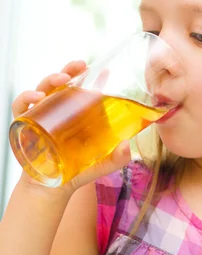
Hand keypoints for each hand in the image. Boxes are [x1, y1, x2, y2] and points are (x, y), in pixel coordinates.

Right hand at [12, 61, 131, 194]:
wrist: (52, 189)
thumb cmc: (76, 173)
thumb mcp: (100, 165)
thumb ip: (116, 158)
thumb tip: (128, 146)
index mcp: (76, 115)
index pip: (84, 91)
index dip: (92, 78)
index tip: (103, 70)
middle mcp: (58, 110)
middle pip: (62, 83)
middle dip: (71, 69)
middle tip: (81, 65)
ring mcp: (40, 115)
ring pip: (43, 88)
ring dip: (51, 78)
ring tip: (63, 78)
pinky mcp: (24, 124)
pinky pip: (21, 105)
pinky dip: (26, 97)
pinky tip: (37, 97)